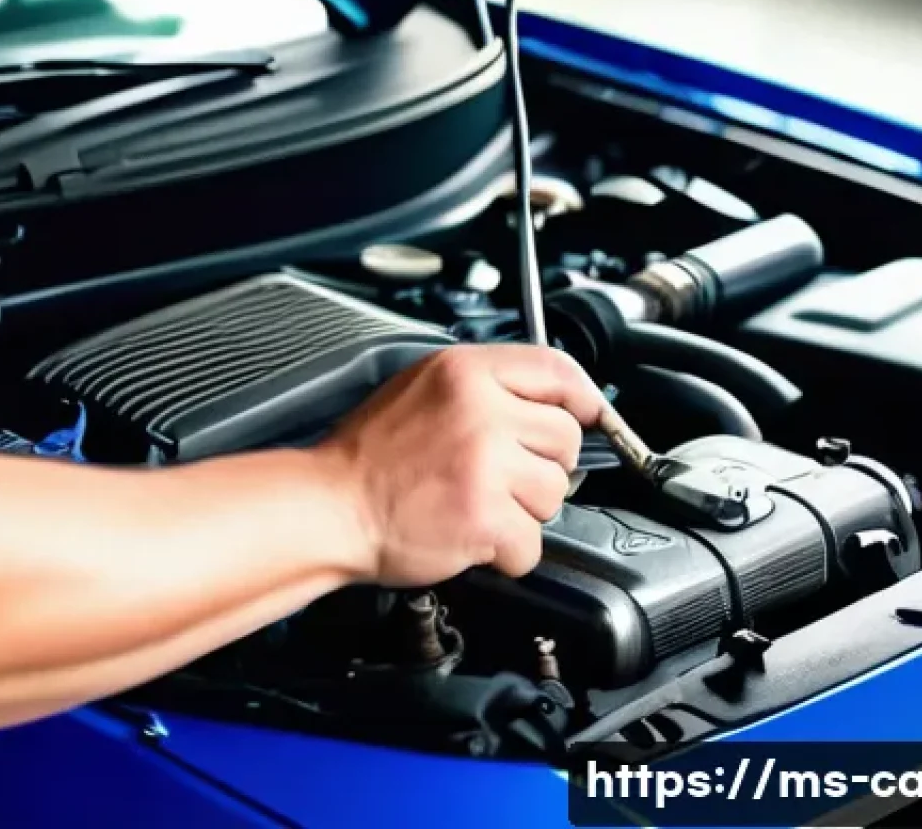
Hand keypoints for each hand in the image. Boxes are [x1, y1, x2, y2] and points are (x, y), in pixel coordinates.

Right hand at [316, 343, 605, 586]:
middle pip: (565, 437)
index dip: (583, 395)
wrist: (329, 506)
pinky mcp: (486, 517)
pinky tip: (472, 536)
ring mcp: (487, 464)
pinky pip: (533, 542)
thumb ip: (482, 386)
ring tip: (476, 504)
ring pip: (555, 492)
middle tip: (500, 476)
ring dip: (524, 510)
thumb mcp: (421, 388)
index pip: (555, 369)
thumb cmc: (369, 455)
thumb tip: (543, 400)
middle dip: (541, 463)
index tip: (591, 413)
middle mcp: (482, 411)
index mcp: (465, 373)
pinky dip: (507, 552)